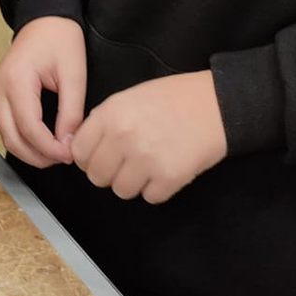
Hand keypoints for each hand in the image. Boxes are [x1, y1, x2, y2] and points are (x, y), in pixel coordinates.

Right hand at [0, 16, 86, 168]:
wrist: (46, 16)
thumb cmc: (60, 37)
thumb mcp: (73, 74)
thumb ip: (71, 112)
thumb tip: (68, 142)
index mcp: (17, 80)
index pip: (29, 128)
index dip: (49, 148)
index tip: (69, 154)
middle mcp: (1, 87)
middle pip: (11, 137)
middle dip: (36, 156)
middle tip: (62, 159)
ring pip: (6, 134)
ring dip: (28, 150)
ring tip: (55, 154)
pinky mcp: (2, 92)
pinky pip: (7, 124)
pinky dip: (23, 138)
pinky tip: (43, 141)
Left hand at [71, 71, 226, 203]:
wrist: (216, 103)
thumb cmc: (173, 97)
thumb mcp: (129, 97)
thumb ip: (103, 121)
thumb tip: (79, 147)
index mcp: (110, 114)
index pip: (79, 152)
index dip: (88, 157)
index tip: (100, 156)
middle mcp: (123, 137)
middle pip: (97, 176)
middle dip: (110, 173)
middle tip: (128, 162)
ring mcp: (146, 159)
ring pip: (122, 191)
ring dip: (134, 182)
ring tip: (150, 164)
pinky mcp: (170, 177)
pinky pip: (150, 197)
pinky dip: (158, 188)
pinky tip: (167, 168)